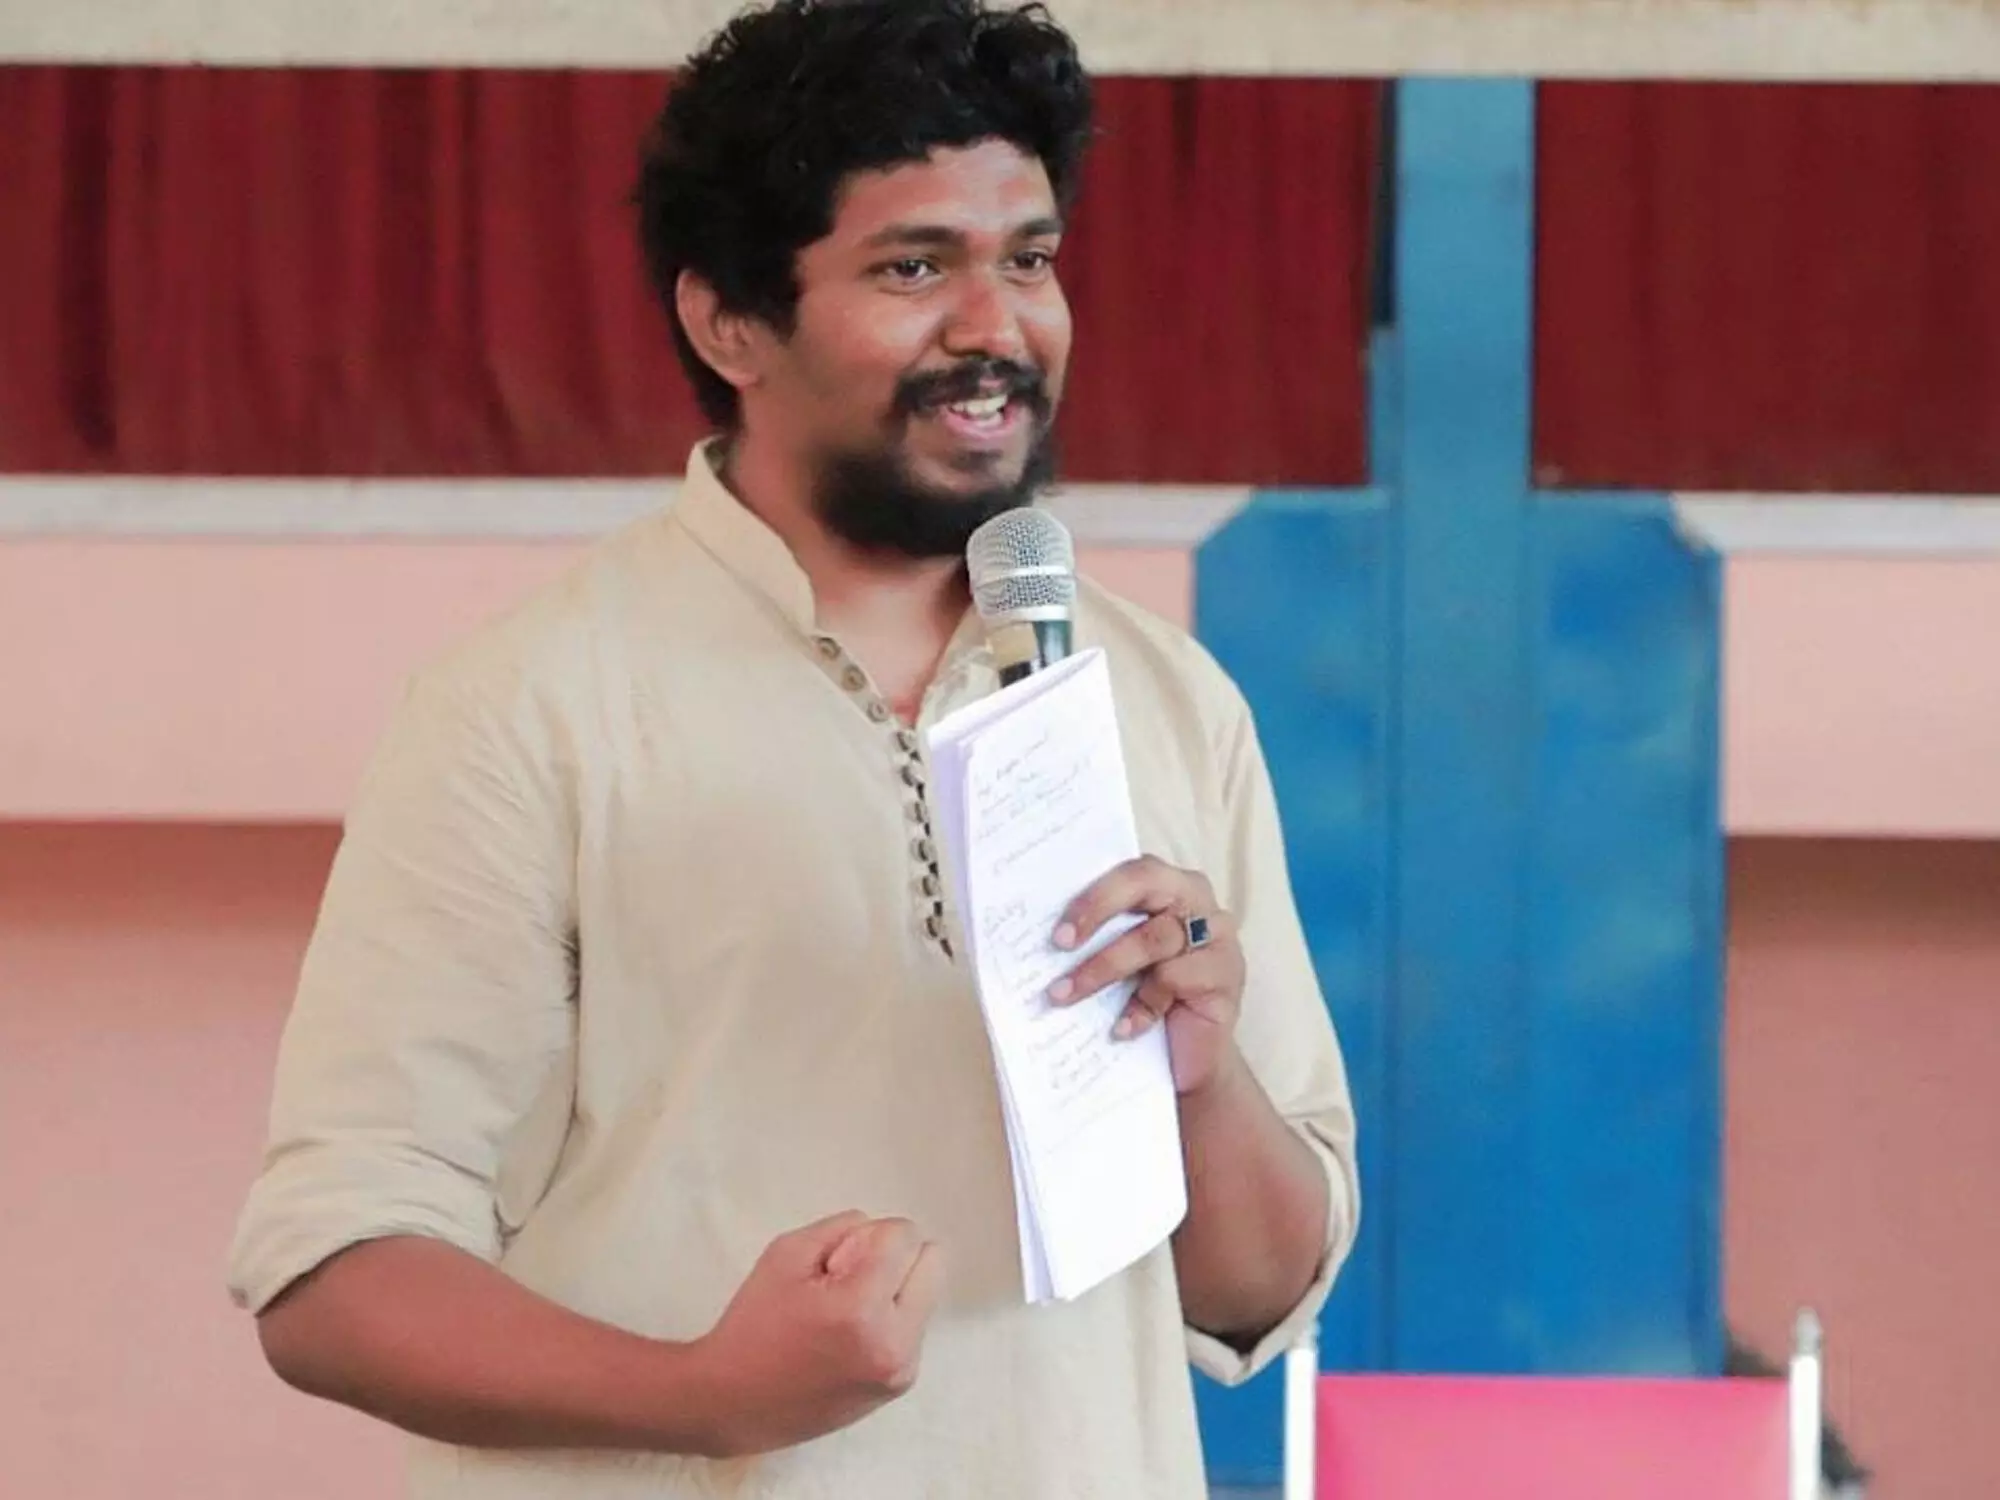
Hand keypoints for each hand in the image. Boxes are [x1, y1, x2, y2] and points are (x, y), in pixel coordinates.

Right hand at [694, 1211, 944, 1457]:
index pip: (906, 1236)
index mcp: (862, 1307)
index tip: (835, 1262)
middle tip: (845, 1283)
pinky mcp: (900, 1385)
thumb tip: (879, 1232)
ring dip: (894, 1290)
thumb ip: (842, 1228)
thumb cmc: (753, 1324)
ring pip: (926, 1292)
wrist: (733, 1403)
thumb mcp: (786, 1254)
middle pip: (932, 1261)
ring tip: (844, 1314)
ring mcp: (902, 1369)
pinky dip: (890, 1319)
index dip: (870, 1236)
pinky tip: (848, 1338)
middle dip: (893, 1259)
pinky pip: (914, 1326)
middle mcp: (894, 1342)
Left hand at [1047, 855, 1245, 1095]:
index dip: (1093, 893)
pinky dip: (1140, 1007)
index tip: (1056, 930)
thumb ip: (1097, 936)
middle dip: (1097, 909)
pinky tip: (1119, 1029)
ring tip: (1064, 995)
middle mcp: (1198, 901)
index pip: (1131, 871)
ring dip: (1102, 969)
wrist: (1191, 1059)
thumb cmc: (1148, 999)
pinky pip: (1174, 980)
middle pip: (1148, 885)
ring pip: (1153, 939)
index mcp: (1169, 885)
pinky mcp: (1226, 977)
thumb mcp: (1120, 961)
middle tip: (1059, 944)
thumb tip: (1039, 934)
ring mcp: (1217, 938)